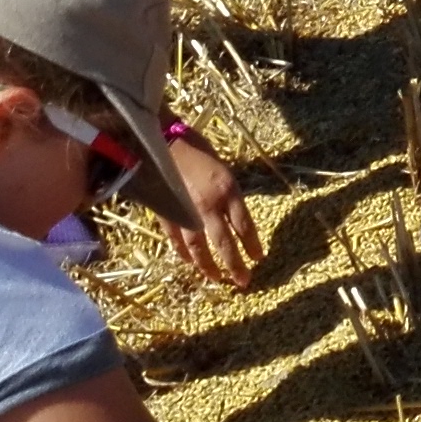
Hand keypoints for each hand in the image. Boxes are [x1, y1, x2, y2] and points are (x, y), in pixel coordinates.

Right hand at [162, 135, 261, 287]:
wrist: (161, 139)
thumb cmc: (196, 147)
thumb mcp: (223, 168)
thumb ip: (229, 194)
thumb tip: (233, 218)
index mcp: (227, 189)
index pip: (244, 226)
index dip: (252, 245)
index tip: (258, 258)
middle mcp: (208, 204)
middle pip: (224, 243)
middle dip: (235, 265)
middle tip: (243, 281)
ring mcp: (185, 212)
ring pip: (198, 248)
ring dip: (208, 266)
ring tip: (216, 278)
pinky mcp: (167, 214)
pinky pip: (177, 240)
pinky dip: (184, 253)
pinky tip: (190, 262)